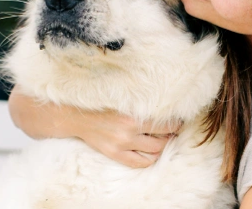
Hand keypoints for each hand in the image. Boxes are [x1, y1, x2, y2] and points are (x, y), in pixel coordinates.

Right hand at [8, 85, 181, 167]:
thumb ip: (139, 93)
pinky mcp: (113, 153)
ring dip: (163, 144)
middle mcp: (128, 130)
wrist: (71, 113)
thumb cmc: (97, 98)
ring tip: (164, 137)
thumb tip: (162, 88)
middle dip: (173, 132)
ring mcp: (121, 144)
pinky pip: (140, 162)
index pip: (167, 121)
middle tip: (174, 126)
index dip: (177, 120)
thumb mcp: (119, 92)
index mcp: (132, 113)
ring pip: (155, 150)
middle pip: (164, 137)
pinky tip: (151, 150)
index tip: (179, 115)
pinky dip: (150, 158)